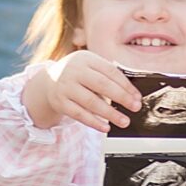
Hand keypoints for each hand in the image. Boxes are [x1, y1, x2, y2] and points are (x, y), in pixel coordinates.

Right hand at [24, 52, 142, 133]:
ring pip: (91, 102)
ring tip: (123, 121)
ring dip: (110, 113)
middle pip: (102, 85)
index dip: (126, 85)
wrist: (49, 81)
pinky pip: (79, 114)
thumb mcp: (90, 67)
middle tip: (135, 107)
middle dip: (121, 98)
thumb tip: (131, 95)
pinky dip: (94, 122)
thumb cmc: (77, 74)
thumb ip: (107, 76)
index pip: (110, 71)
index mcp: (86, 59)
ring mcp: (65, 87)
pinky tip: (105, 127)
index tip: (137, 97)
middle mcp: (74, 71)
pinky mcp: (60, 102)